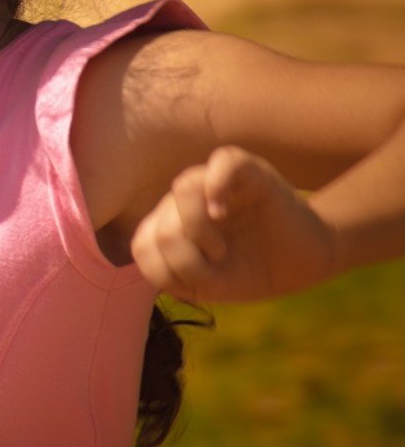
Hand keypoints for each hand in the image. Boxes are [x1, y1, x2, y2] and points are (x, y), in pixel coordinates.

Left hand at [132, 146, 338, 302]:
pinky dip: (217, 187)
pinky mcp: (252, 172)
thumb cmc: (251, 271)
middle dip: (187, 257)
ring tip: (220, 248)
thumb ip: (169, 271)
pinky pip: (222, 162)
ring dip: (200, 231)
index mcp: (171, 224)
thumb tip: (154, 245)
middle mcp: (188, 201)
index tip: (195, 279)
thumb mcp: (206, 284)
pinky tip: (222, 210)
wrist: (303, 262)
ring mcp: (218, 183)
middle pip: (161, 223)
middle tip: (216, 262)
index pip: (142, 243)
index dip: (164, 269)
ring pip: (184, 188)